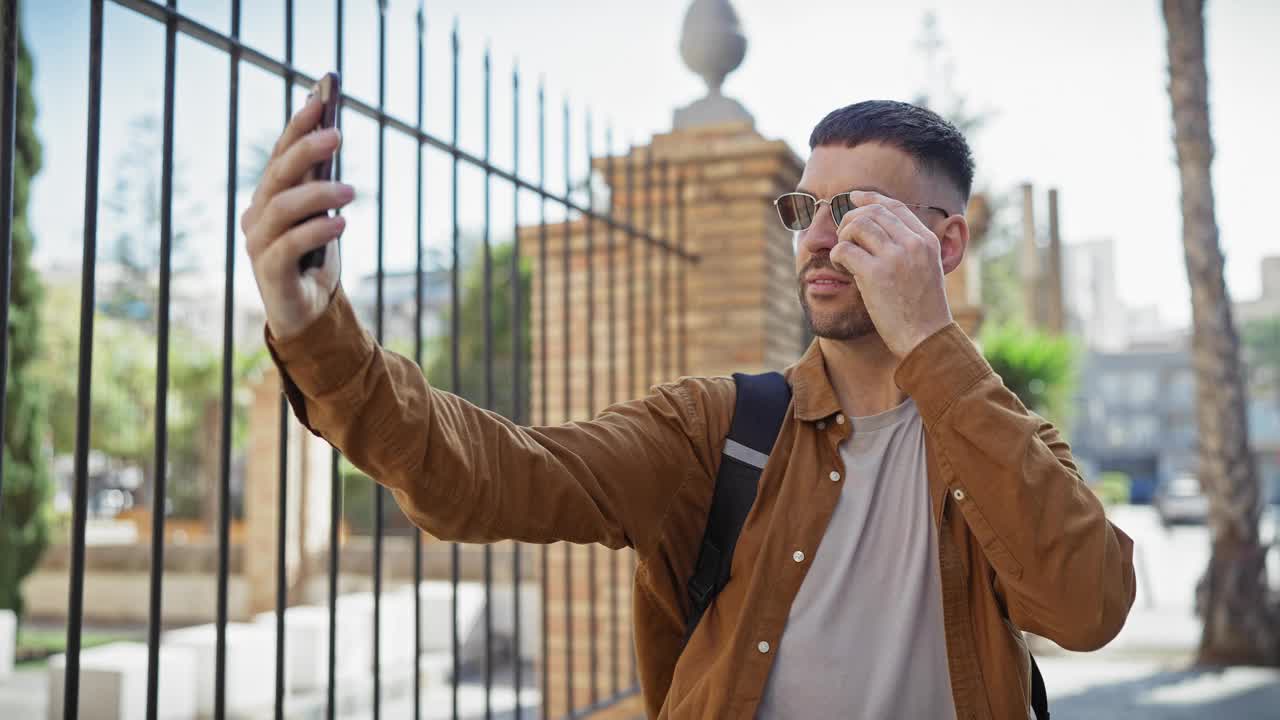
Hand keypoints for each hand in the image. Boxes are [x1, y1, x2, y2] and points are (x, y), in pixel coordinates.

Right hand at [242, 95, 353, 341]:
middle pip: (278, 175)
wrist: (307, 312)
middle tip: (337, 135)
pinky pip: (290, 245)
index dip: (296, 128)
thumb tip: (329, 135)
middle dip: (305, 150)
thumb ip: (321, 182)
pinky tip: (341, 224)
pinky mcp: (268, 272)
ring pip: (282, 208)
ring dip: (318, 194)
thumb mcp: (322, 216)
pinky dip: (317, 231)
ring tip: (351, 190)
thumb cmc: (314, 258)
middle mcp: (257, 216)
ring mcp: (258, 244)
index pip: (280, 156)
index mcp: (268, 197)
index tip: (319, 101)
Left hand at [829, 191, 953, 357]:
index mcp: (927, 241)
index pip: (895, 206)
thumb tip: (881, 227)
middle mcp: (912, 244)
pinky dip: (837, 256)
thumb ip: (910, 248)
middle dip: (850, 220)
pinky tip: (841, 268)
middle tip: (843, 238)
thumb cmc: (922, 309)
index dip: (870, 198)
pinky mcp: (875, 274)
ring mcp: (895, 257)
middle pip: (871, 212)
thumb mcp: (926, 270)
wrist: (926, 337)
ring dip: (843, 238)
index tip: (853, 198)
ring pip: (856, 225)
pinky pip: (844, 249)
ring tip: (844, 256)